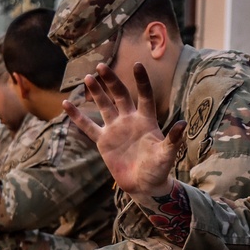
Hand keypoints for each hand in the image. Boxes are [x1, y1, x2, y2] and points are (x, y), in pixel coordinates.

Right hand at [63, 62, 184, 204]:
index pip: (144, 96)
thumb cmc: (159, 169)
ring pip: (104, 106)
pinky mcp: (103, 141)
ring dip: (96, 92)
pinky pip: (88, 126)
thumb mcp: (167, 154)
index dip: (141, 81)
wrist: (144, 185)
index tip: (137, 64)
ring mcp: (115, 129)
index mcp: (146, 120)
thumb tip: (183, 123)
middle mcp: (129, 120)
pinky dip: (77, 116)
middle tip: (101, 66)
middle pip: (119, 95)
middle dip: (111, 81)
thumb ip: (173, 139)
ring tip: (87, 78)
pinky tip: (66, 104)